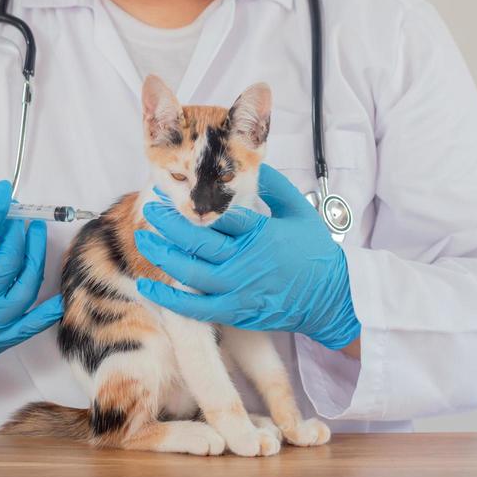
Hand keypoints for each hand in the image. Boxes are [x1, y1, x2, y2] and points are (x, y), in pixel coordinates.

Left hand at [133, 163, 361, 350]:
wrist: (333, 298)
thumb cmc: (316, 252)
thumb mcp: (300, 211)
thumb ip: (275, 186)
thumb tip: (253, 164)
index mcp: (262, 233)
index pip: (220, 215)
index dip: (193, 201)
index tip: (174, 190)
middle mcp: (247, 261)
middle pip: (197, 240)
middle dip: (168, 223)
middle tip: (151, 208)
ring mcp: (239, 289)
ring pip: (189, 272)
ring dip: (162, 254)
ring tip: (144, 238)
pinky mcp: (235, 312)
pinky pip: (194, 307)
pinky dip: (168, 298)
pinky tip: (147, 284)